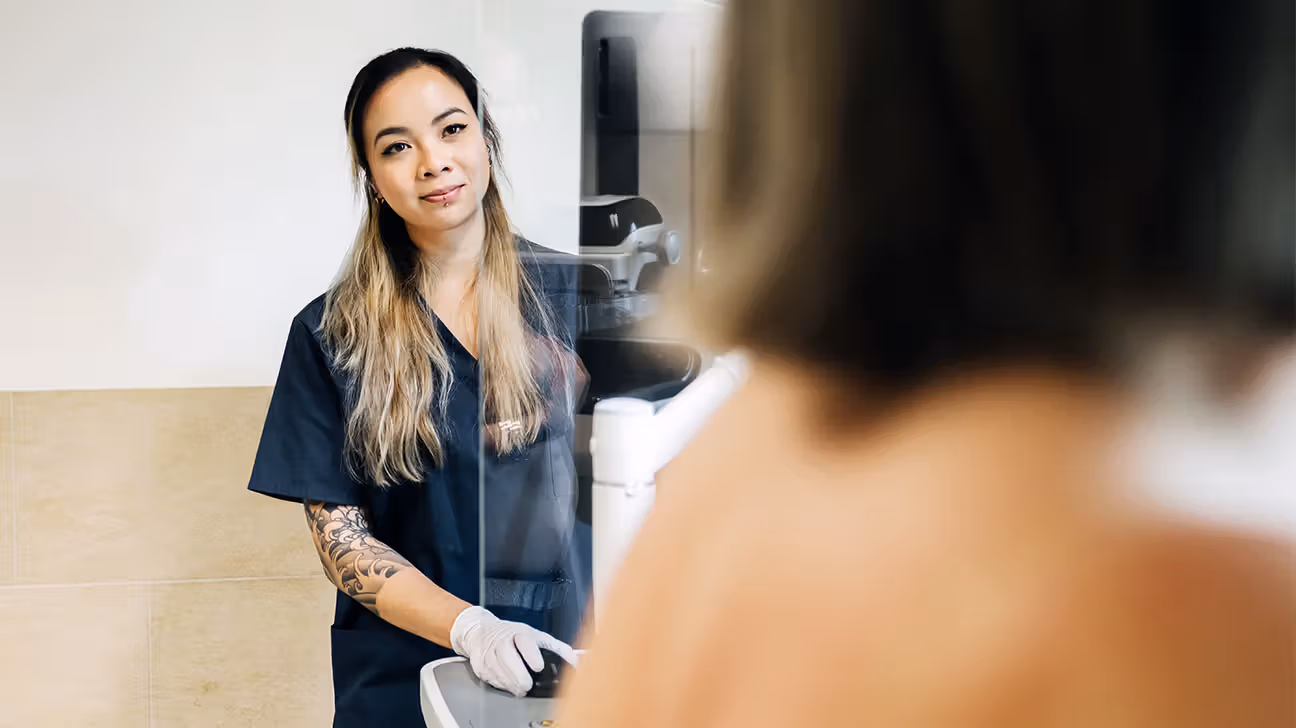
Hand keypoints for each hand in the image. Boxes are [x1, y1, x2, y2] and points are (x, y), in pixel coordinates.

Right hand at [450, 605, 577, 696]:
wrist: (481, 631)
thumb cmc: (512, 634)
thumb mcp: (535, 636)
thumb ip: (556, 649)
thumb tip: (576, 661)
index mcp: (518, 632)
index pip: (524, 641)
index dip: (531, 654)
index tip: (538, 666)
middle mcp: (501, 640)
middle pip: (509, 658)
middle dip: (519, 676)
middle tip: (527, 684)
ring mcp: (488, 652)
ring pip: (499, 671)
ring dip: (511, 683)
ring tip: (521, 688)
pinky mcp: (479, 664)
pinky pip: (491, 678)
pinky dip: (501, 684)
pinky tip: (508, 684)